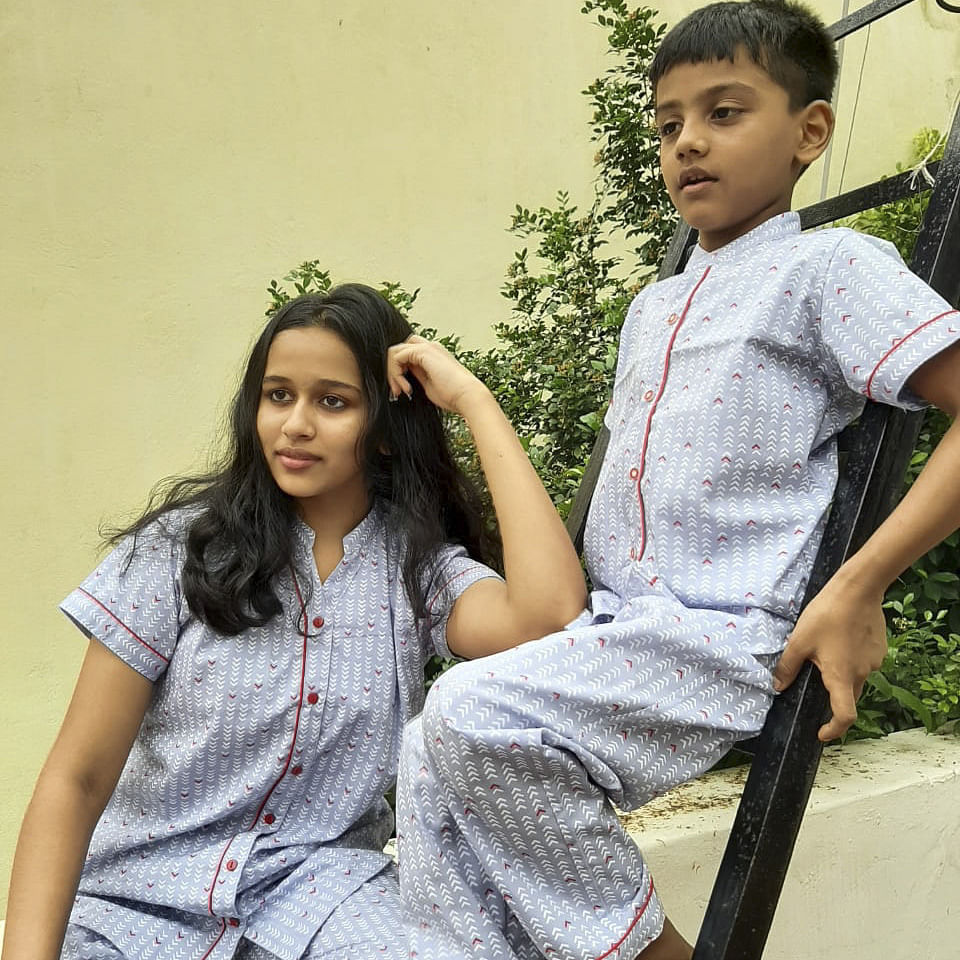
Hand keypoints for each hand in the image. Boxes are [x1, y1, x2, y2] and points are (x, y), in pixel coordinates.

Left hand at [386, 335, 488, 415]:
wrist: (467, 396)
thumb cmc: (453, 395)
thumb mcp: (429, 384)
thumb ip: (417, 375)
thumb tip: (405, 375)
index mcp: (433, 354)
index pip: (407, 353)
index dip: (400, 371)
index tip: (403, 391)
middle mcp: (430, 347)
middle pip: (400, 349)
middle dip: (393, 369)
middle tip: (397, 390)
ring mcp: (427, 347)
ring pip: (396, 351)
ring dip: (393, 372)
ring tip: (400, 390)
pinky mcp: (423, 352)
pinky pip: (397, 356)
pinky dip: (396, 373)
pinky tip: (406, 387)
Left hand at [771, 572, 887, 741]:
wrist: (858, 589)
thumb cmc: (827, 614)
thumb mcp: (799, 641)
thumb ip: (787, 667)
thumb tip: (778, 685)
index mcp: (842, 676)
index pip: (845, 716)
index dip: (834, 729)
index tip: (822, 733)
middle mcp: (863, 673)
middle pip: (848, 695)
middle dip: (831, 694)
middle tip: (814, 675)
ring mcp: (874, 661)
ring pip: (855, 676)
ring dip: (840, 671)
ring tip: (825, 647)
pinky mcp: (879, 648)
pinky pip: (863, 661)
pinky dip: (850, 657)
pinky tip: (839, 637)